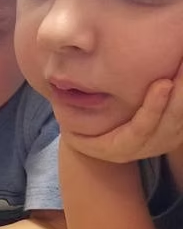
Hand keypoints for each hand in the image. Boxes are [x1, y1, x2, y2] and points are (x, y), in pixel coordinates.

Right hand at [63, 61, 182, 162]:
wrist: (102, 145)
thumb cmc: (82, 130)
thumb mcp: (72, 124)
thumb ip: (68, 108)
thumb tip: (58, 80)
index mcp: (121, 148)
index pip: (142, 128)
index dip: (154, 107)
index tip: (163, 83)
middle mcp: (148, 146)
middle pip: (172, 121)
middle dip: (182, 91)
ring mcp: (166, 140)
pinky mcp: (179, 130)